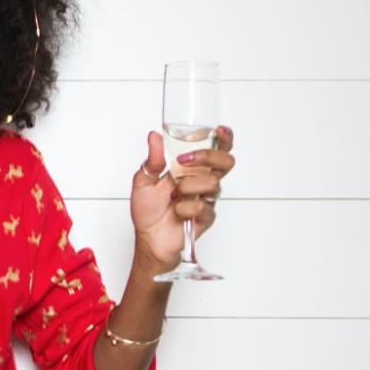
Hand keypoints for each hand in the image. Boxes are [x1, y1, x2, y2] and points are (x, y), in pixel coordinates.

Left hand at [131, 124, 235, 273]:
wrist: (148, 239)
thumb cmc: (148, 211)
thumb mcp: (143, 181)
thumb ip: (152, 160)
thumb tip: (154, 136)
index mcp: (192, 169)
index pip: (216, 149)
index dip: (223, 139)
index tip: (219, 130)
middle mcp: (202, 181)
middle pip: (225, 162)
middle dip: (208, 157)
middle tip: (184, 162)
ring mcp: (206, 199)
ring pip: (212, 182)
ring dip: (187, 186)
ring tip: (173, 195)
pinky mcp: (206, 217)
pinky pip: (202, 207)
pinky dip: (184, 208)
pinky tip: (176, 211)